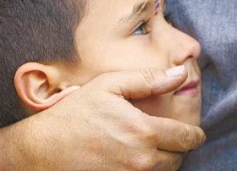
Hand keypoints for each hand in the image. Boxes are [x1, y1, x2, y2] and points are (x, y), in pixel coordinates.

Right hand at [0, 68, 204, 169]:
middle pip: (177, 160)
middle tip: (173, 140)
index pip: (186, 138)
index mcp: (144, 131)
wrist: (41, 149)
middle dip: (178, 150)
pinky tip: (135, 161)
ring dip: (163, 163)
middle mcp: (141, 160)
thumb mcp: (110, 86)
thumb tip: (181, 74)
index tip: (194, 133)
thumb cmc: (75, 113)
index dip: (194, 135)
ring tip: (154, 150)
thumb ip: (148, 80)